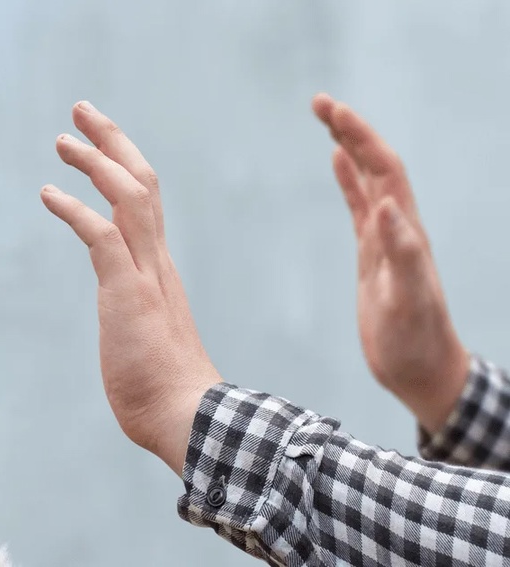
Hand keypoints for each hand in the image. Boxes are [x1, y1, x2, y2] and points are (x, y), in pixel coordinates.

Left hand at [41, 101, 220, 474]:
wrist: (188, 418)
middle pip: (142, 182)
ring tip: (63, 139)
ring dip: (95, 162)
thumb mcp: (145, 339)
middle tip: (82, 112)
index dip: (122, 166)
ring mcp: (146, 275)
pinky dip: (75, 209)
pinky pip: (102, 237)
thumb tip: (128, 326)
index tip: (99, 144)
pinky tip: (48, 193)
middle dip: (112, 141)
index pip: (146, 203)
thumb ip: (136, 319)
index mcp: (159, 270)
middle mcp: (157, 262)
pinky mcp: (128, 293)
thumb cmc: (165, 390)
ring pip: (129, 196)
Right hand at [312, 93, 469, 433]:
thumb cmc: (416, 341)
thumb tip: (386, 204)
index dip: (360, 137)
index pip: (384, 170)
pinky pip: (358, 206)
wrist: (421, 369)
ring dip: (348, 146)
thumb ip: (402, 252)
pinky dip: (347, 180)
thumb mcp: (408, 300)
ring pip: (367, 179)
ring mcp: (385, 239)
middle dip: (350, 130)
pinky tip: (336, 164)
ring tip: (326, 119)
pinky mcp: (372, 255)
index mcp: (406, 231)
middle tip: (319, 102)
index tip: (332, 112)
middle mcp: (398, 227)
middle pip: (375, 164)